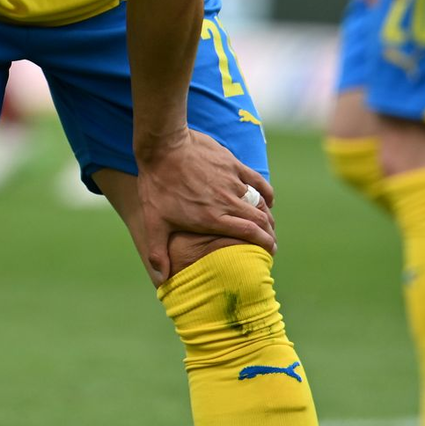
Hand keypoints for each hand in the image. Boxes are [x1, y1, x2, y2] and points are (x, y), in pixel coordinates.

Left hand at [136, 129, 275, 281]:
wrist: (163, 146)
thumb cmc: (158, 184)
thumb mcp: (153, 220)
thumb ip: (157, 250)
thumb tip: (160, 279)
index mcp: (213, 218)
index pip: (251, 234)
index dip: (266, 244)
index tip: (271, 251)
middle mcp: (228, 201)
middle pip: (260, 220)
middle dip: (270, 233)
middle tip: (270, 240)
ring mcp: (232, 181)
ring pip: (260, 202)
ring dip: (267, 214)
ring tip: (268, 223)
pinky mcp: (232, 164)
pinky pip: (257, 180)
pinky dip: (266, 192)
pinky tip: (268, 199)